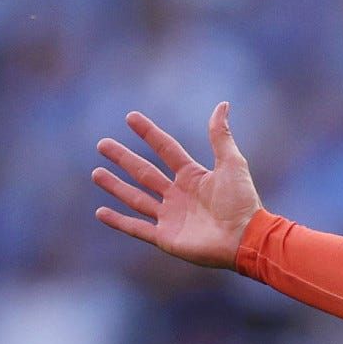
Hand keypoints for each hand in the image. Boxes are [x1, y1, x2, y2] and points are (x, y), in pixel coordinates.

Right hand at [92, 102, 261, 268]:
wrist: (245, 238)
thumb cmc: (242, 202)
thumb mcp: (232, 164)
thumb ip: (221, 136)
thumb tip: (222, 104)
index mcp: (193, 177)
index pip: (166, 149)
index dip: (149, 133)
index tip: (131, 117)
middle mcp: (179, 195)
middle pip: (145, 172)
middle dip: (123, 158)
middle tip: (102, 144)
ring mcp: (171, 216)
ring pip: (136, 198)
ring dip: (116, 186)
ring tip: (96, 173)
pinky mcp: (166, 237)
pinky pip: (136, 228)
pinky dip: (118, 222)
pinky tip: (100, 212)